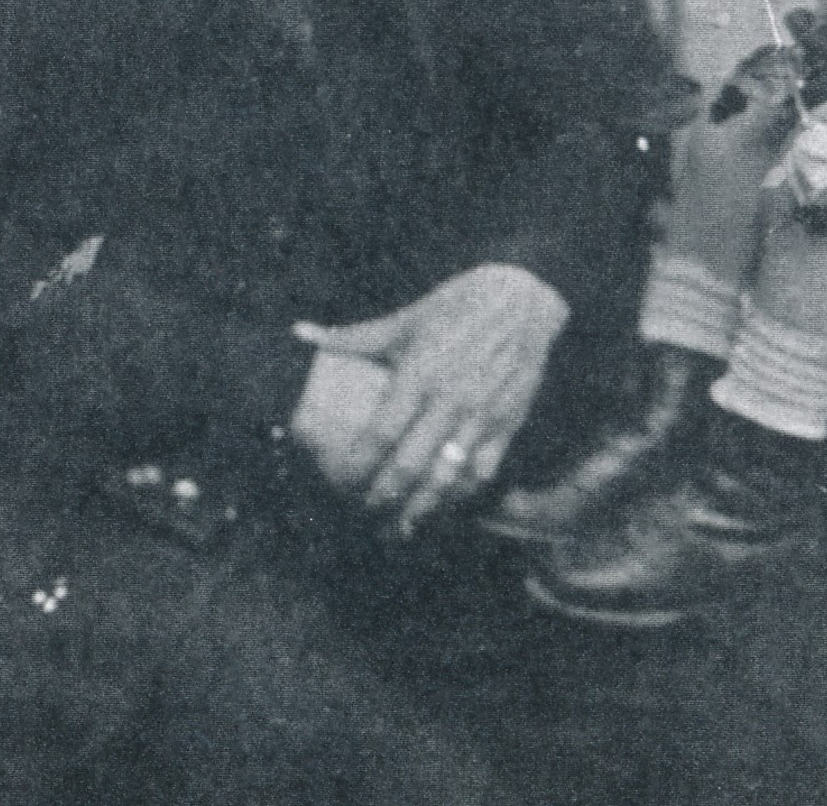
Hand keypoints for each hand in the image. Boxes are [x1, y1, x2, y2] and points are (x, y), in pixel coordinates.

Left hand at [290, 264, 568, 535]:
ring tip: (401, 528)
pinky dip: (463, 495)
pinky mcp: (507, 423)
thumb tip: (302, 334)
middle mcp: (448, 400)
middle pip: (410, 466)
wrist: (524, 298)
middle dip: (384, 498)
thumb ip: (356, 337)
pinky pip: (482, 471)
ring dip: (421, 509)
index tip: (341, 484)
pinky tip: (446, 508)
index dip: (358, 467)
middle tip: (367, 514)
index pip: (381, 435)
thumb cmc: (458, 307)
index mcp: (418, 374)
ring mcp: (480, 415)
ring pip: (447, 478)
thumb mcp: (406, 319)